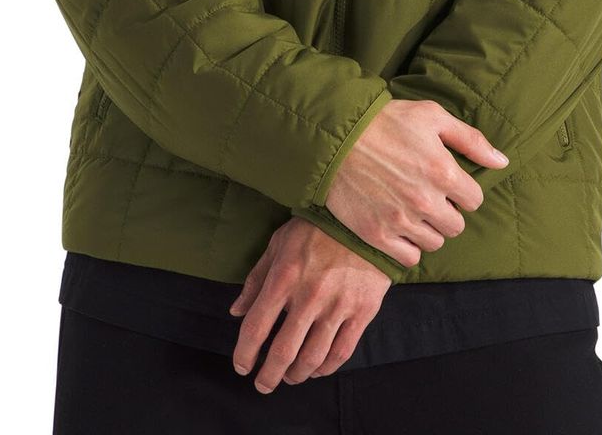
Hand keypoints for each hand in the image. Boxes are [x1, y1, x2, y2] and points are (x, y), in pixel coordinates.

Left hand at [227, 217, 389, 393]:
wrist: (365, 216)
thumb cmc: (316, 227)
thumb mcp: (279, 243)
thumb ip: (256, 279)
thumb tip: (236, 312)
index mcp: (284, 277)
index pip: (256, 327)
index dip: (244, 353)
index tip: (241, 366)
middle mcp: (309, 296)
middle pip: (283, 352)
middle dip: (268, 376)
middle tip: (263, 384)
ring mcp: (338, 306)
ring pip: (312, 358)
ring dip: (296, 375)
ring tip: (289, 377)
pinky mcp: (363, 311)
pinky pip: (341, 352)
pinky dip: (325, 368)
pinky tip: (316, 368)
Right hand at [324, 98, 508, 266]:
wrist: (336, 136)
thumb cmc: (385, 121)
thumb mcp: (431, 116)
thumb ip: (470, 139)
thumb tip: (502, 161)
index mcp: (443, 172)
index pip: (474, 200)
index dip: (463, 190)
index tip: (447, 181)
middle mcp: (425, 201)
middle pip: (456, 226)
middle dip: (447, 211)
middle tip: (428, 195)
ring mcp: (401, 221)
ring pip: (434, 243)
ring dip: (428, 229)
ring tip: (412, 208)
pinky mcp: (377, 235)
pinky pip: (408, 257)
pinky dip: (407, 246)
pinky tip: (399, 225)